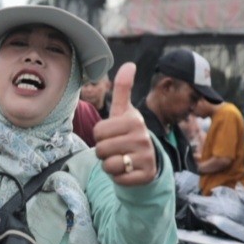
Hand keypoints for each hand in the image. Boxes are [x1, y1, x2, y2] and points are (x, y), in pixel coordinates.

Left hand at [93, 63, 157, 186]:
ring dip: (109, 165)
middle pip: (101, 149)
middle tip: (116, 149)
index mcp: (134, 120)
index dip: (100, 136)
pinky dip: (118, 177)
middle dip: (103, 152)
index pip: (98, 132)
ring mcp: (145, 157)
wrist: (146, 161)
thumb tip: (129, 64)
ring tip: (121, 159)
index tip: (112, 135)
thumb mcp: (123, 112)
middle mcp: (143, 138)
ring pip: (108, 165)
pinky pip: (117, 179)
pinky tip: (127, 170)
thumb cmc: (128, 133)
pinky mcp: (144, 176)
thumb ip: (122, 89)